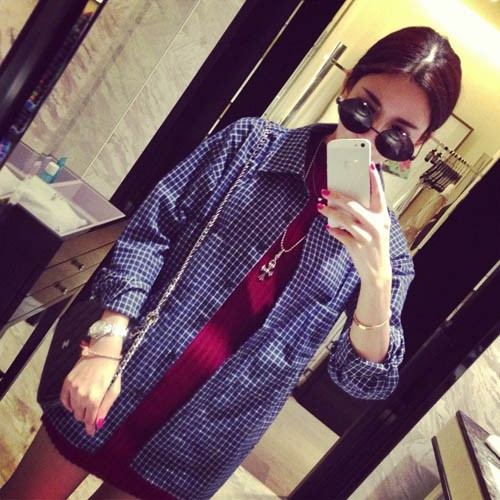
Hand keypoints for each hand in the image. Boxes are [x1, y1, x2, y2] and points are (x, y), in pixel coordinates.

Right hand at [60, 351, 120, 436]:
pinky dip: (68, 404)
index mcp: (95, 399)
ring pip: (73, 409)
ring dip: (78, 410)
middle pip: (80, 416)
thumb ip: (105, 407)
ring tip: (85, 407)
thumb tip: (99, 423)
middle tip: (91, 414)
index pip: (90, 419)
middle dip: (86, 417)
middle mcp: (82, 395)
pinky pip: (64, 399)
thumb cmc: (111, 371)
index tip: (91, 432)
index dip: (90, 427)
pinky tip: (74, 404)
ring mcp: (73, 388)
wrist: (103, 353)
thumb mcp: (114, 390)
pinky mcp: (67, 382)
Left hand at [318, 164, 391, 283]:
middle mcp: (376, 225)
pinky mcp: (356, 246)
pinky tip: (328, 227)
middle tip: (325, 190)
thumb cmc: (374, 245)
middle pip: (354, 205)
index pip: (379, 194)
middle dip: (338, 196)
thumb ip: (366, 214)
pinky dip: (333, 230)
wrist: (377, 270)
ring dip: (330, 212)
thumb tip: (347, 200)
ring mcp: (366, 236)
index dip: (374, 180)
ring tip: (320, 207)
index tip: (368, 166)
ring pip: (344, 219)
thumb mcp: (377, 228)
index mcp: (382, 217)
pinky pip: (341, 234)